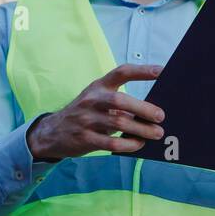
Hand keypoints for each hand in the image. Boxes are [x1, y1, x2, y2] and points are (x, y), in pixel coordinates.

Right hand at [27, 64, 165, 160]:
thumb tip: (151, 113)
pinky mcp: (85, 138)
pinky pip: (111, 143)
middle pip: (120, 100)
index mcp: (98, 86)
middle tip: (160, 116)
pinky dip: (129, 144)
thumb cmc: (85, 114)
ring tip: (157, 133)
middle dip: (143, 108)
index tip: (162, 71)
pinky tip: (139, 144)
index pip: (121, 72)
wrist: (52, 132)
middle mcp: (92, 100)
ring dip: (141, 129)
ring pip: (119, 123)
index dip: (142, 71)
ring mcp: (86, 119)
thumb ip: (120, 103)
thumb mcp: (97, 101)